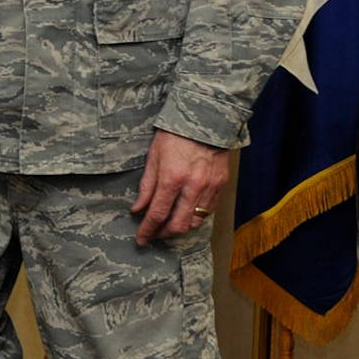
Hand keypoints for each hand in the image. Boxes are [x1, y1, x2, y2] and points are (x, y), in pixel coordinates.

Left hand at [129, 129, 228, 245]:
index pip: (157, 214)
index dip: (147, 230)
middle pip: (178, 225)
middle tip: (154, 235)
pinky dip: (195, 217)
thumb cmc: (175, 134)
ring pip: (195, 222)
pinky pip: (208, 212)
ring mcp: (209, 188)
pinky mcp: (221, 186)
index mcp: (172, 178)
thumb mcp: (153, 156)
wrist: (205, 119)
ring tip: (168, 226)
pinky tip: (185, 214)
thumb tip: (137, 209)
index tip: (141, 239)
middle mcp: (192, 187)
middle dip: (163, 234)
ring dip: (180, 228)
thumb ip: (146, 186)